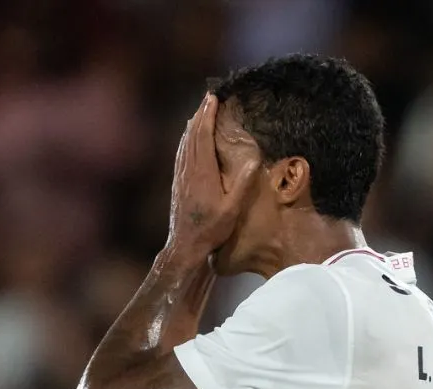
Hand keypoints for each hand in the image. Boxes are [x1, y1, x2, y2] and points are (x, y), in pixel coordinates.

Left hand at [164, 95, 257, 258]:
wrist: (185, 245)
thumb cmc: (211, 229)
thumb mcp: (233, 209)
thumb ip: (243, 184)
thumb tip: (254, 160)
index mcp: (203, 173)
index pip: (203, 136)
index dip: (208, 116)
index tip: (213, 99)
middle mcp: (189, 170)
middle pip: (192, 135)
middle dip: (200, 114)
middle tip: (208, 98)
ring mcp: (181, 176)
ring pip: (185, 143)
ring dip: (193, 125)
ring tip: (200, 112)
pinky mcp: (178, 182)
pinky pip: (182, 153)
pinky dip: (186, 140)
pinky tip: (189, 138)